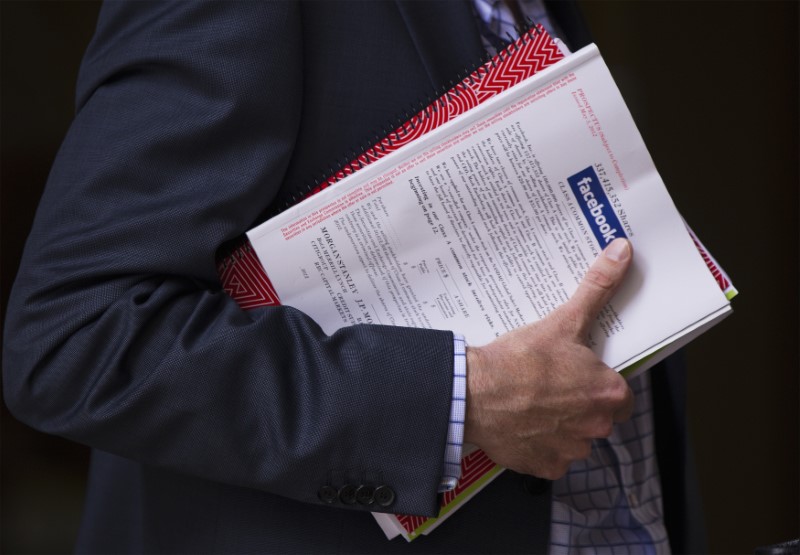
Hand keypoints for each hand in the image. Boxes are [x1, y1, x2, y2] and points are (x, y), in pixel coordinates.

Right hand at [463, 238, 634, 479]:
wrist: (475, 393)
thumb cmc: (520, 360)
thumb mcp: (563, 320)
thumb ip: (598, 288)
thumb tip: (622, 252)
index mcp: (609, 394)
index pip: (620, 395)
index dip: (599, 382)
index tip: (578, 374)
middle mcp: (596, 427)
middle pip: (598, 417)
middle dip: (579, 404)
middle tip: (552, 385)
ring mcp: (570, 450)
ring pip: (575, 438)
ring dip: (561, 426)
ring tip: (533, 403)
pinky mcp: (544, 466)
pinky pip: (550, 457)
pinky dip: (539, 445)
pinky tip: (523, 424)